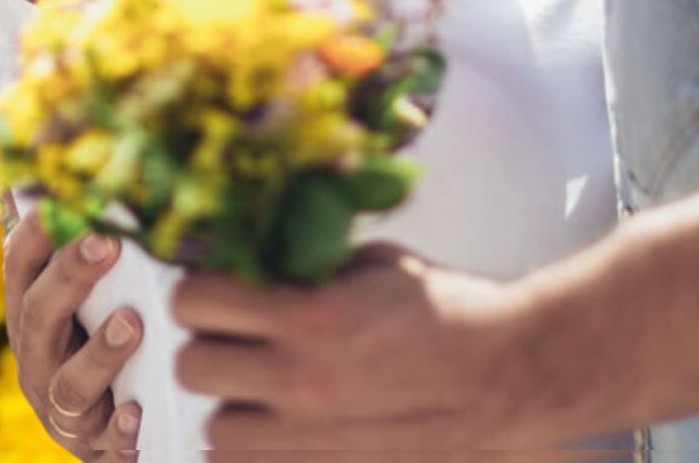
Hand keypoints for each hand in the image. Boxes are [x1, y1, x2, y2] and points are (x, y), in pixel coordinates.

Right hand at [3, 199, 146, 458]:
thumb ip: (92, 243)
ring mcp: (64, 408)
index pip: (21, 265)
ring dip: (98, 352)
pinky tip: (137, 412)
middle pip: (38, 315)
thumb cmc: (104, 341)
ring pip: (68, 384)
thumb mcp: (89, 295)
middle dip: (69, 276)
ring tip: (132, 323)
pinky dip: (119, 427)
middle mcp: (39, 359)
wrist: (116, 431)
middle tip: (108, 241)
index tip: (66, 196)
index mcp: (34, 313)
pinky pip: (106, 440)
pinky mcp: (97, 446)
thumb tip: (79, 162)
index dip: (38, 231)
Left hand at [171, 243, 551, 452]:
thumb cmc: (448, 309)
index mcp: (309, 314)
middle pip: (191, 366)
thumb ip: (308, 261)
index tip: (222, 287)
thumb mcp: (376, 262)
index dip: (201, 288)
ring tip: (262, 386)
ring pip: (213, 429)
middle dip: (209, 344)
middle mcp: (298, 378)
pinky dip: (253, 445)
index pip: (194, 300)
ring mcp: (308, 435)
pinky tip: (282, 422)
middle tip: (238, 336)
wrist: (507, 374)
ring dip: (229, 403)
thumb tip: (256, 256)